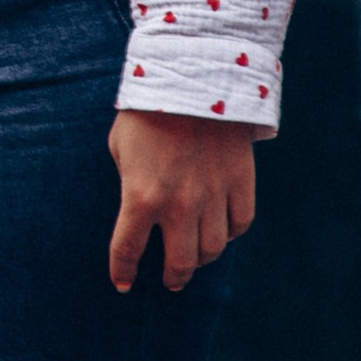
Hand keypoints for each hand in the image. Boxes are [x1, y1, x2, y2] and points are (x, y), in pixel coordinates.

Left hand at [107, 111, 257, 292]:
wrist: (192, 76)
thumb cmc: (146, 110)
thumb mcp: (120, 148)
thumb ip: (128, 183)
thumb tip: (140, 208)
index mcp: (140, 197)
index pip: (127, 250)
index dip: (122, 271)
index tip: (123, 283)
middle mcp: (178, 205)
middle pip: (179, 263)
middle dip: (172, 277)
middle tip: (170, 280)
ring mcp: (213, 195)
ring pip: (212, 250)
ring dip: (201, 260)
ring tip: (195, 257)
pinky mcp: (240, 181)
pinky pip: (239, 223)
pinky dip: (230, 233)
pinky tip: (221, 230)